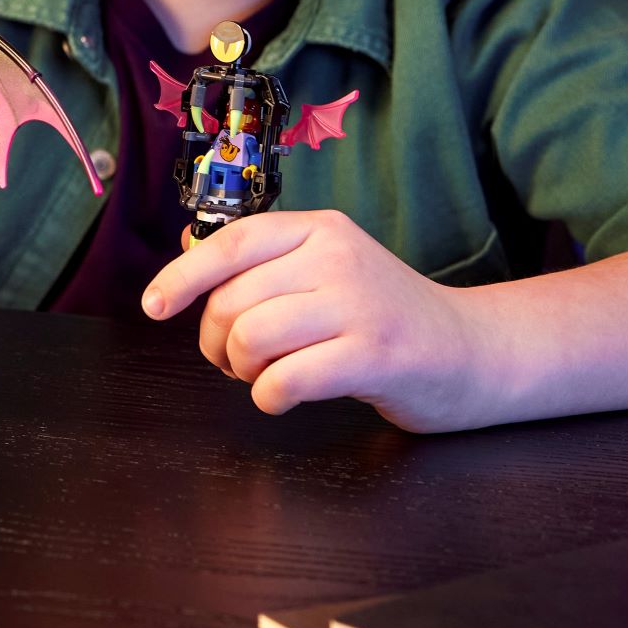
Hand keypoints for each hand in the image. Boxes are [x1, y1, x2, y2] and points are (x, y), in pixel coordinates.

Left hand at [139, 209, 490, 432]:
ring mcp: (359, 305)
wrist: (473, 351)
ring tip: (264, 376)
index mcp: (321, 230)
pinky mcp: (375, 355)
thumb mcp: (327, 272)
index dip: (182, 276)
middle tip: (236, 361)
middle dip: (216, 341)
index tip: (154, 306)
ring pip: (252, 337)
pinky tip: (283, 397)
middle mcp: (338, 258)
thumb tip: (187, 251)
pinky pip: (285, 378)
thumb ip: (265, 264)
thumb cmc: (384, 317)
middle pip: (233, 300)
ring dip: (242, 370)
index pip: (232, 243)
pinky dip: (269, 397)